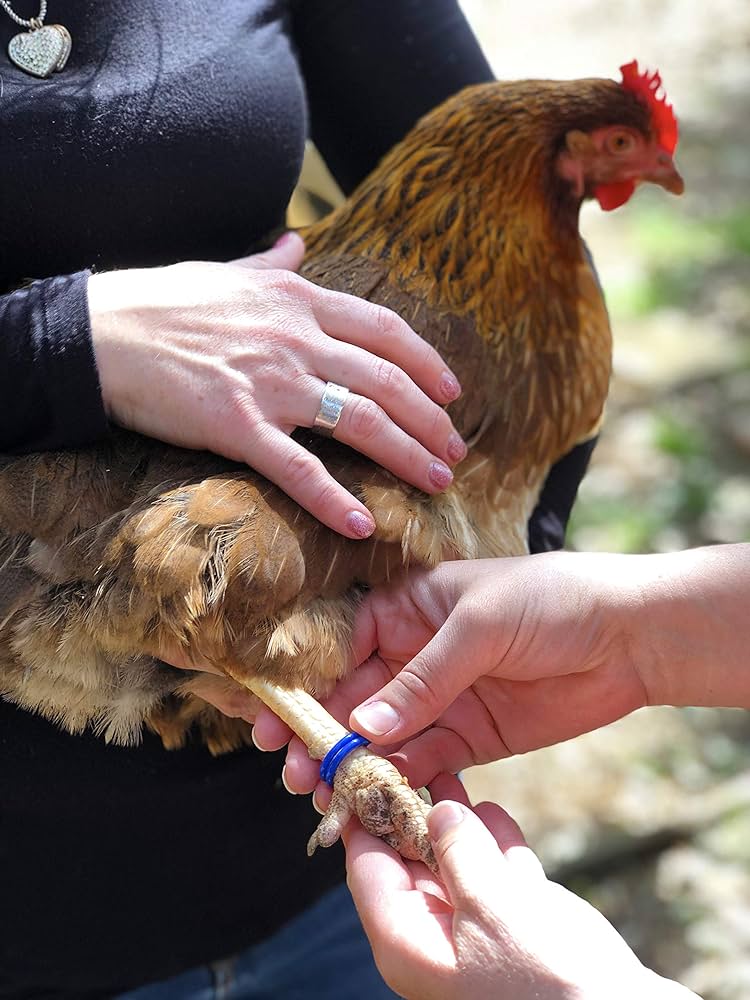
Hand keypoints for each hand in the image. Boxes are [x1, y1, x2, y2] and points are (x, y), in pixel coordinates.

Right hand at [88, 232, 465, 538]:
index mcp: (299, 300)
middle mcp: (297, 338)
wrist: (102, 332)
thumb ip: (273, 263)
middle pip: (386, 380)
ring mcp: (270, 382)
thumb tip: (299, 240)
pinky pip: (299, 468)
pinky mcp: (237, 425)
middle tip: (454, 451)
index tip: (452, 393)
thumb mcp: (228, 272)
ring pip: (359, 419)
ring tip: (435, 482)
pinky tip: (364, 523)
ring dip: (406, 454)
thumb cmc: (163, 302)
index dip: (428, 363)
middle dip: (430, 419)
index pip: (385, 330)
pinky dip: (335, 499)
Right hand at [267, 551, 647, 795]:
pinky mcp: (471, 736)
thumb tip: (363, 725)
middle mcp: (416, 653)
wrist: (629, 635)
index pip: (343, 644)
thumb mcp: (480, 624)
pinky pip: (425, 760)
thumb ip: (423, 678)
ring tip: (323, 793)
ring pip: (383, 735)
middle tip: (291, 769)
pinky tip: (378, 795)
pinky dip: (401, 778)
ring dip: (354, 763)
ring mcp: (443, 698)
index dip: (307, 681)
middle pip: (354, 696)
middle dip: (321, 731)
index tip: (275, 717)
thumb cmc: (551, 600)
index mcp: (409, 607)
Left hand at [344, 774, 696, 999]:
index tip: (366, 768)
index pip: (367, 865)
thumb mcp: (492, 906)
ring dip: (454, 821)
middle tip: (410, 760)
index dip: (365, 815)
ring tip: (448, 773)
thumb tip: (437, 810)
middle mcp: (433, 935)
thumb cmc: (543, 978)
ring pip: (453, 863)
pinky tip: (490, 810)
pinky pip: (493, 875)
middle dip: (411, 810)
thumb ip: (459, 852)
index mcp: (407, 940)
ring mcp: (476, 932)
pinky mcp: (515, 927)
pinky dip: (492, 843)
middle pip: (408, 860)